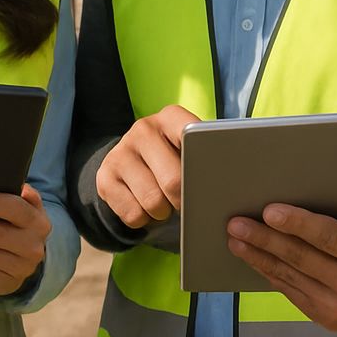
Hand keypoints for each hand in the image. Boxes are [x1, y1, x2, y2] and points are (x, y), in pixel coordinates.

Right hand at [95, 105, 198, 228]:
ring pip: (153, 202)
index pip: (194, 138)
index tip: (208, 182)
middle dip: (184, 200)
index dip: (202, 167)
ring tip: (165, 202)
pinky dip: (144, 220)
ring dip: (164, 212)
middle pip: (174, 181)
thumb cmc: (174, 158)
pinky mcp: (104, 177)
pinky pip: (133, 215)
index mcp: (170, 117)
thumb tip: (231, 178)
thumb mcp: (191, 149)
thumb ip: (208, 156)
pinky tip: (144, 205)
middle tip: (186, 200)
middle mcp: (143, 129)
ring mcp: (120, 152)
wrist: (132, 164)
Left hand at [225, 171, 336, 331]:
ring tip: (235, 238)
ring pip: (291, 277)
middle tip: (236, 222)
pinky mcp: (326, 318)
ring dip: (259, 257)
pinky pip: (291, 292)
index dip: (298, 224)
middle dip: (265, 239)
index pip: (329, 238)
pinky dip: (270, 274)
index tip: (269, 211)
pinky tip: (253, 258)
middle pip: (302, 258)